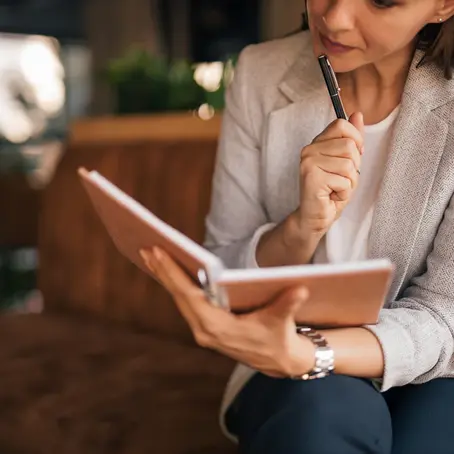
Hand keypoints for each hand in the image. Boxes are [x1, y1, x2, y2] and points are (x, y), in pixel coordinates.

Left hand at [140, 247, 314, 377]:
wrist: (278, 361)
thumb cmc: (278, 338)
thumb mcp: (282, 321)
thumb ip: (287, 305)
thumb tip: (299, 289)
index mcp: (219, 328)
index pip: (190, 296)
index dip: (173, 274)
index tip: (157, 253)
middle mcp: (205, 331)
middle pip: (178, 296)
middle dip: (162, 271)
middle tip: (146, 248)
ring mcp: (203, 331)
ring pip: (179, 300)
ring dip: (166, 278)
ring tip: (152, 256)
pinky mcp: (205, 328)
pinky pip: (185, 303)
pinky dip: (176, 286)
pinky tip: (169, 273)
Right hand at [297, 112, 363, 234]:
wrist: (315, 217)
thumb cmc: (331, 191)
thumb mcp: (346, 162)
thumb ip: (352, 139)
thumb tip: (358, 114)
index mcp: (317, 143)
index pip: (342, 125)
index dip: (355, 141)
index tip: (351, 158)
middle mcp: (309, 150)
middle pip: (349, 146)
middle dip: (354, 167)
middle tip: (340, 180)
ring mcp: (308, 163)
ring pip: (349, 165)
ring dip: (349, 181)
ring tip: (336, 188)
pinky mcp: (312, 178)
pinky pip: (344, 181)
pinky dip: (343, 192)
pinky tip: (331, 196)